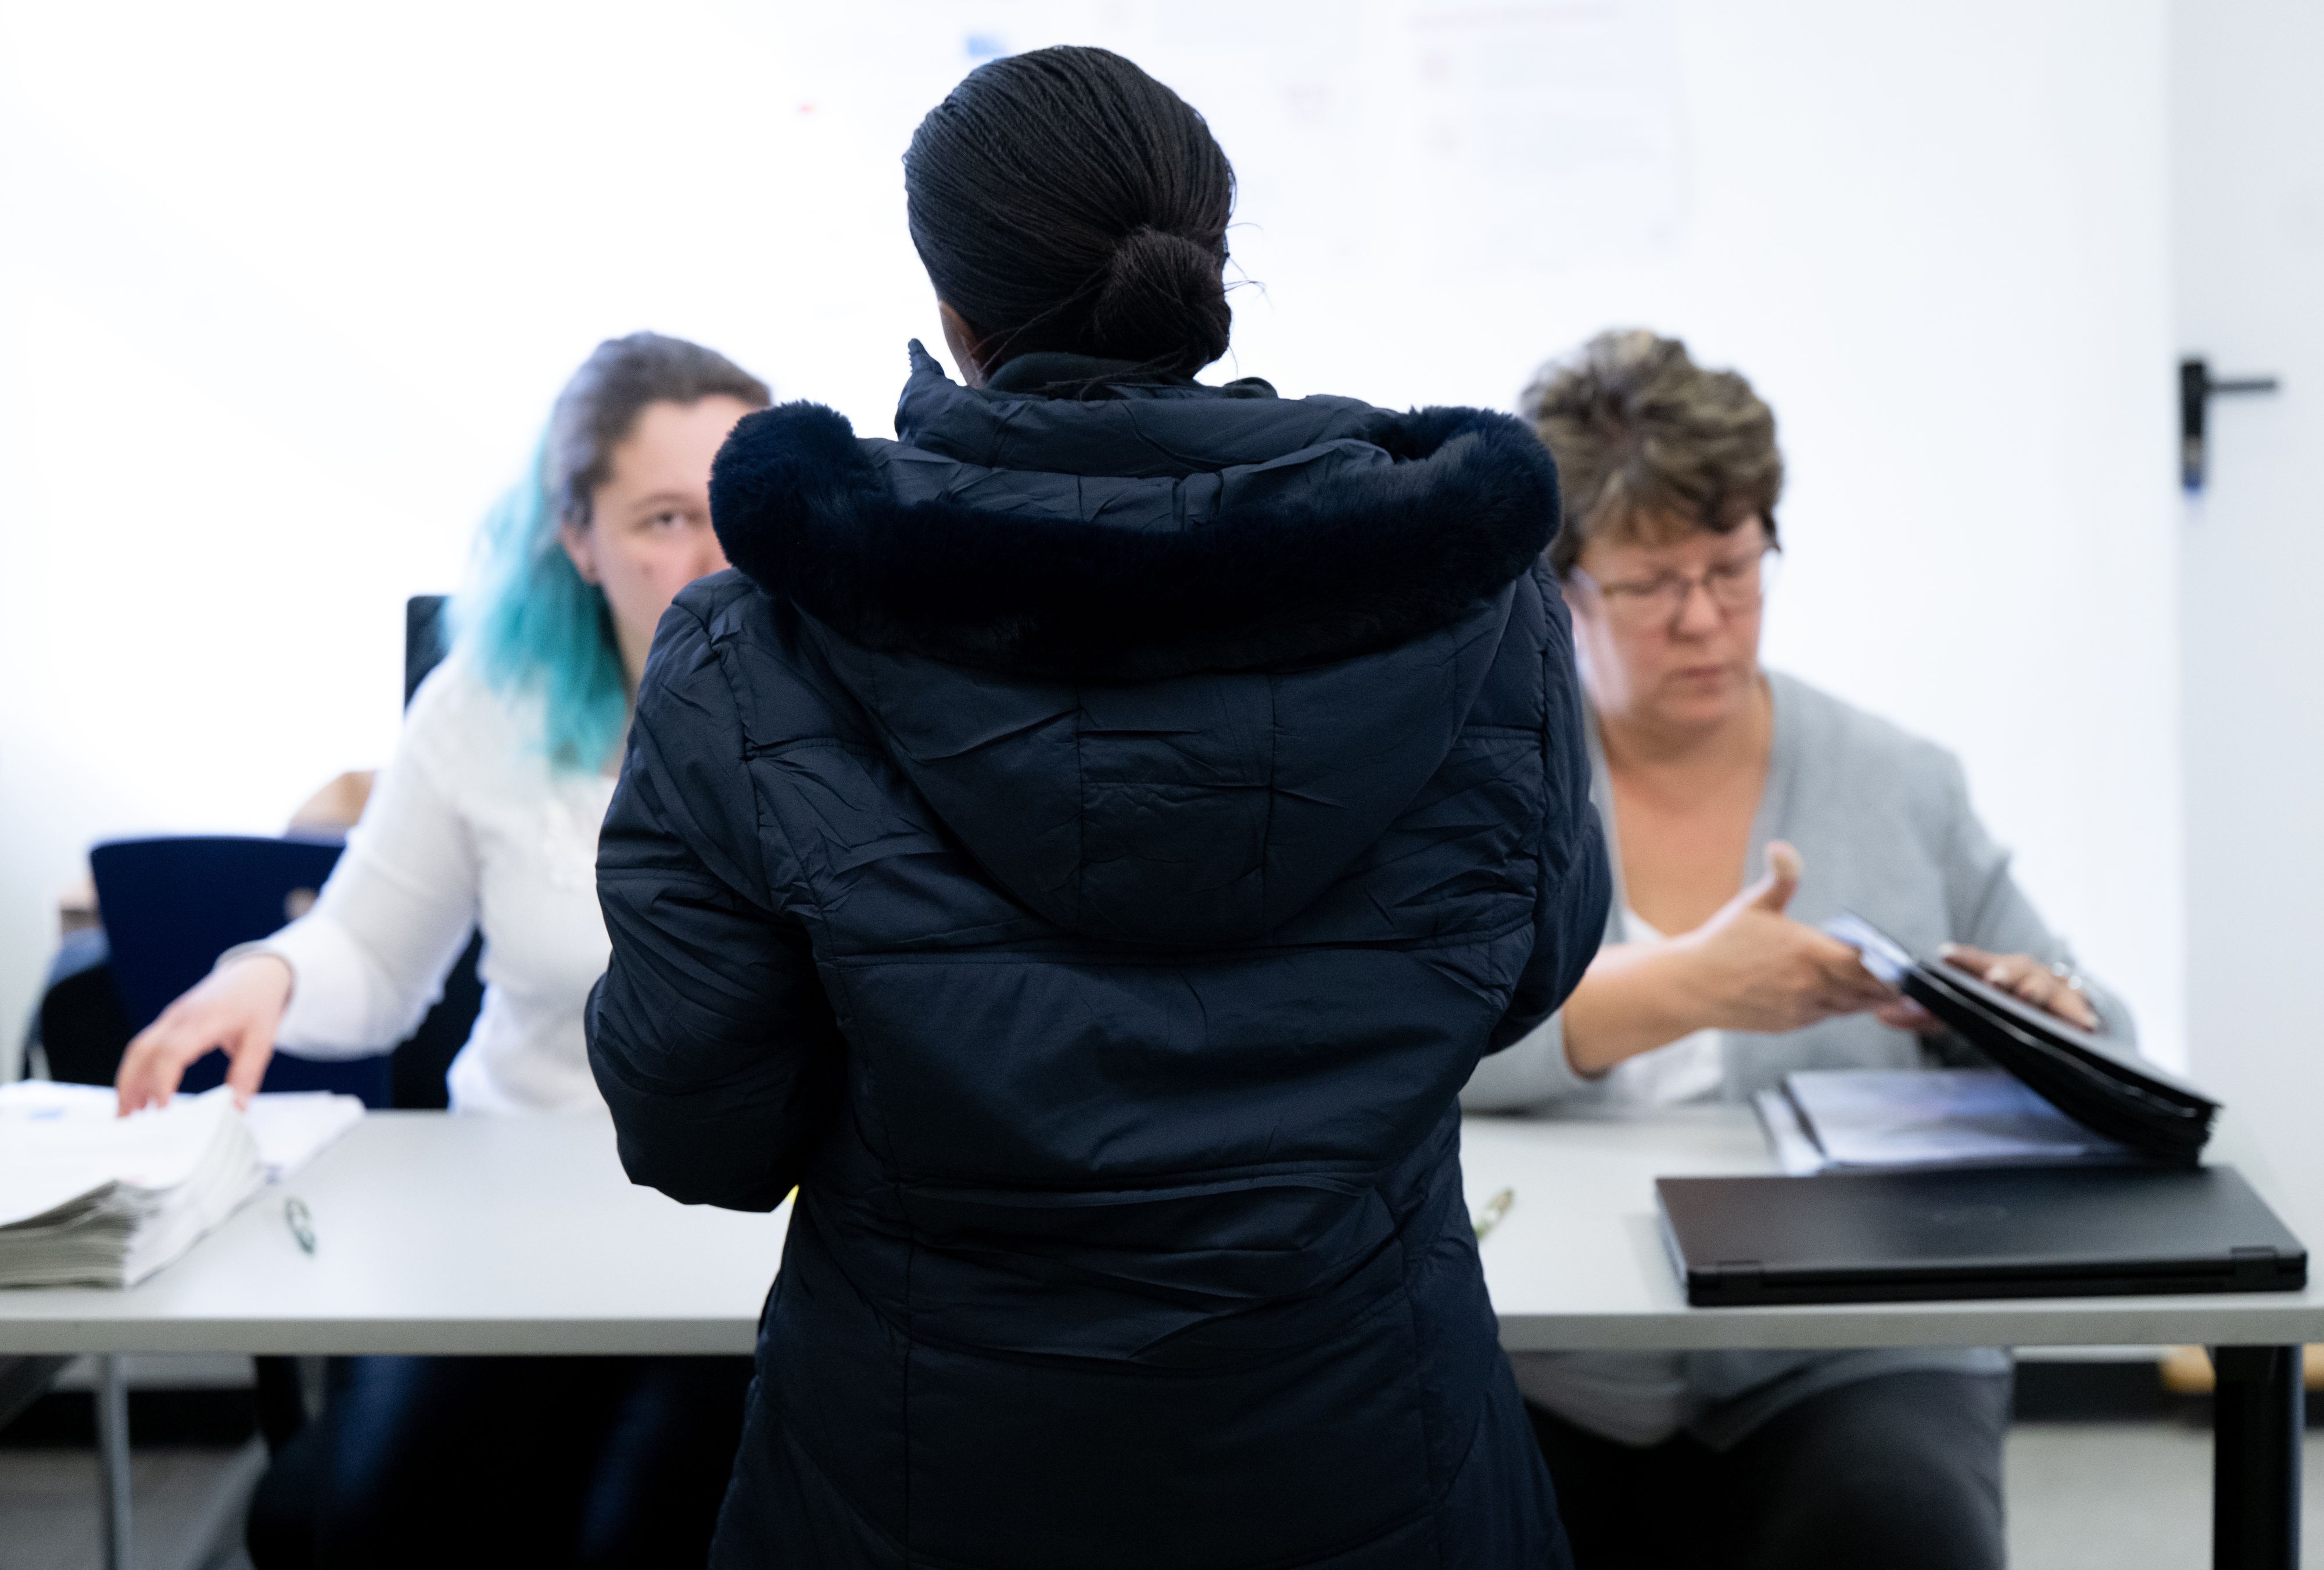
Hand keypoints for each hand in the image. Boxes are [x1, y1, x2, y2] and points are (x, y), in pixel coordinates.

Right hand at [115, 954, 291, 1112]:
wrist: (254, 973)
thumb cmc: (258, 1004)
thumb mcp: (262, 1039)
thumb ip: (248, 1073)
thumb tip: (237, 1108)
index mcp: (205, 1021)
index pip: (173, 1052)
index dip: (162, 1080)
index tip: (161, 1109)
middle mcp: (181, 1017)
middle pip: (145, 1050)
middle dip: (132, 1085)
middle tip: (127, 1118)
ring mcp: (172, 1018)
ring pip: (139, 1048)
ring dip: (128, 1079)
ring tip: (127, 1112)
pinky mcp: (169, 1021)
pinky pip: (145, 1045)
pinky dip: (136, 1069)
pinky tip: (140, 1093)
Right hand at [1672, 842, 1899, 1032]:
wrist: (1691, 987)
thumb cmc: (1722, 943)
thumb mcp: (1753, 904)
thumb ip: (1780, 878)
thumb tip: (1782, 847)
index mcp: (1808, 951)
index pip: (1866, 962)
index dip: (1886, 964)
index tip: (1898, 961)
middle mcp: (1811, 983)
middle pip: (1866, 989)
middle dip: (1885, 985)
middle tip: (1900, 980)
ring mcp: (1802, 1007)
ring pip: (1849, 1006)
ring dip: (1867, 999)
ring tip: (1883, 992)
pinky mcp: (1790, 1023)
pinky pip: (1826, 1016)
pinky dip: (1839, 1008)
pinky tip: (1842, 999)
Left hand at [1938, 943, 2099, 1030]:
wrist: (2055, 1003)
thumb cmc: (2005, 1004)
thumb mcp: (1971, 1006)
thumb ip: (1930, 1014)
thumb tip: (1889, 1014)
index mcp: (1995, 968)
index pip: (1975, 961)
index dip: (1961, 958)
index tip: (1944, 955)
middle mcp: (2023, 970)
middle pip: (2013, 969)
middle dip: (2003, 975)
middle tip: (1994, 981)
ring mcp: (2049, 983)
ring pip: (2044, 985)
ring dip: (2037, 991)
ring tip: (2030, 998)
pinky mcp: (2073, 1000)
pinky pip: (2076, 1007)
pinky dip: (2080, 1014)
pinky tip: (2085, 1024)